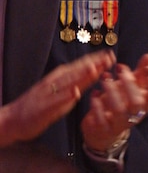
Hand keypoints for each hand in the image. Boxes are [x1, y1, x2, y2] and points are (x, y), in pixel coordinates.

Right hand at [0, 51, 114, 146]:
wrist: (12, 119)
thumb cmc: (39, 104)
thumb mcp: (60, 89)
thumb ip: (76, 81)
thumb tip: (95, 70)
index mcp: (59, 77)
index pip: (80, 66)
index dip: (95, 60)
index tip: (111, 54)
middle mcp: (54, 82)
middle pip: (76, 71)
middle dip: (94, 64)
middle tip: (110, 57)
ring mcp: (48, 94)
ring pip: (66, 83)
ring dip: (81, 75)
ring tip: (95, 68)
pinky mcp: (42, 108)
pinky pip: (55, 102)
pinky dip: (65, 97)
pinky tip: (75, 92)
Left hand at [80, 53, 147, 152]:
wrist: (104, 132)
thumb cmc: (120, 105)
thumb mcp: (131, 89)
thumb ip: (140, 73)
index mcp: (144, 105)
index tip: (147, 68)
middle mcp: (134, 116)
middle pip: (137, 102)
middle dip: (129, 83)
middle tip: (120, 68)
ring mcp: (119, 124)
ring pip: (119, 110)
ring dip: (112, 91)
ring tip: (105, 78)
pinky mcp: (103, 129)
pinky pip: (101, 119)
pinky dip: (97, 105)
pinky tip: (94, 93)